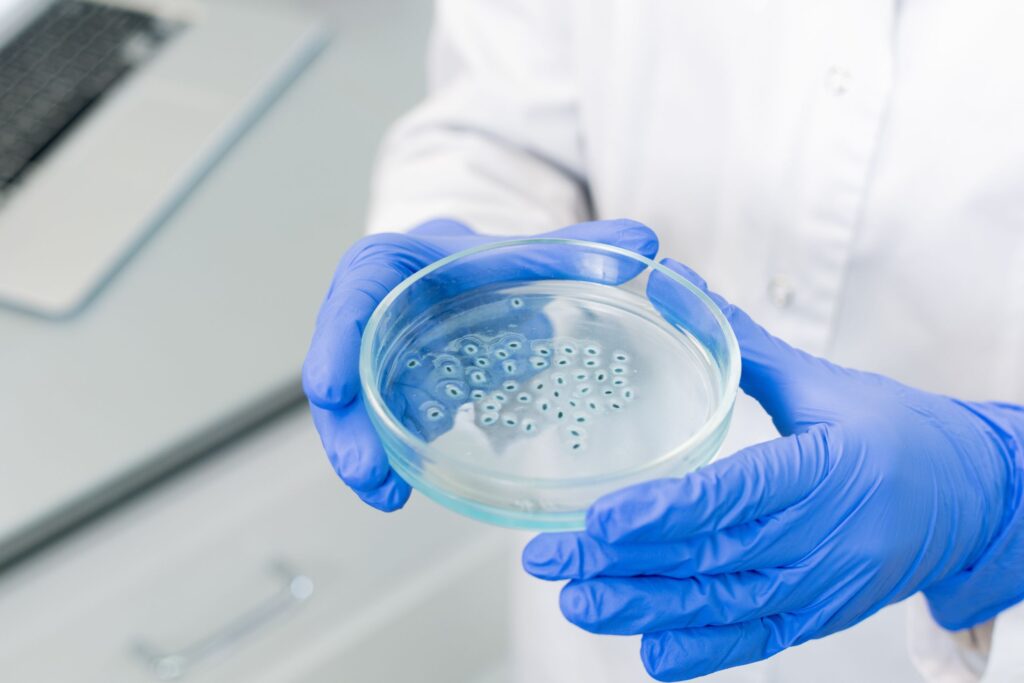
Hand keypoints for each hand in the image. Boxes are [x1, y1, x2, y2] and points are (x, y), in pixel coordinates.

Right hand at [302, 218, 658, 510]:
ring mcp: (376, 358)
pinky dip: (392, 454)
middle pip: (340, 367)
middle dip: (347, 425)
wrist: (468, 274)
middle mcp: (373, 315)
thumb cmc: (486, 261)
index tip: (332, 389)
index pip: (351, 300)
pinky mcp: (391, 391)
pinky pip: (382, 422)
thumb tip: (647, 245)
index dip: (335, 343)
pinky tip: (406, 486)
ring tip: (388, 494)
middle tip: (369, 473)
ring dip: (365, 452)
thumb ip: (582, 250)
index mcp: (392, 269)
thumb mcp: (528, 251)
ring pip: (355, 406)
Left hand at [523, 259, 1023, 680]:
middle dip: (625, 561)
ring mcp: (823, 585)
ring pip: (724, 605)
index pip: (734, 493)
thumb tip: (673, 280)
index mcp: (826, 468)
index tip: (601, 520)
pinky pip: (757, 641)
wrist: (972, 499)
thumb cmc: (898, 433)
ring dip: (646, 608)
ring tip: (580, 601)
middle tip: (554, 559)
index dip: (666, 512)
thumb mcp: (822, 382)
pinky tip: (649, 650)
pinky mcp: (821, 616)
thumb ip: (741, 341)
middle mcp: (824, 536)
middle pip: (713, 555)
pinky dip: (702, 650)